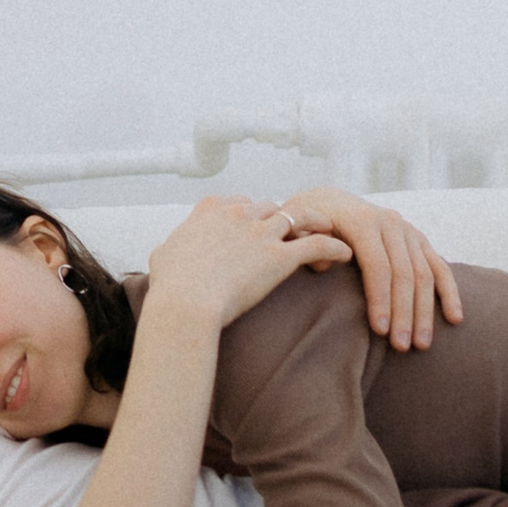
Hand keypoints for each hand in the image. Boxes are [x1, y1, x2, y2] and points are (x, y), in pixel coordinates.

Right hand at [146, 195, 352, 332]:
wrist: (185, 303)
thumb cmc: (171, 286)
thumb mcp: (162, 257)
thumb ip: (169, 249)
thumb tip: (164, 252)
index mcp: (210, 209)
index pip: (240, 202)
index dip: (251, 214)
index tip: (258, 224)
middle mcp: (238, 213)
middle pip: (270, 208)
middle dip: (283, 218)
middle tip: (297, 228)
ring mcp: (261, 233)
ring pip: (299, 216)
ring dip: (315, 222)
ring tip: (329, 229)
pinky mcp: (280, 256)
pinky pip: (316, 244)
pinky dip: (333, 247)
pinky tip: (345, 253)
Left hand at [278, 188, 462, 350]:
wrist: (328, 203)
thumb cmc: (309, 225)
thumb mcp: (299, 229)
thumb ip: (307, 245)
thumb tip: (324, 265)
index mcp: (362, 220)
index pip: (377, 265)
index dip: (380, 298)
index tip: (380, 330)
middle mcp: (390, 222)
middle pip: (404, 273)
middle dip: (404, 312)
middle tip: (401, 347)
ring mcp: (407, 231)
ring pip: (424, 274)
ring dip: (425, 311)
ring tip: (421, 344)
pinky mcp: (418, 240)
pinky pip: (439, 267)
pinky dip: (449, 292)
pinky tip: (455, 318)